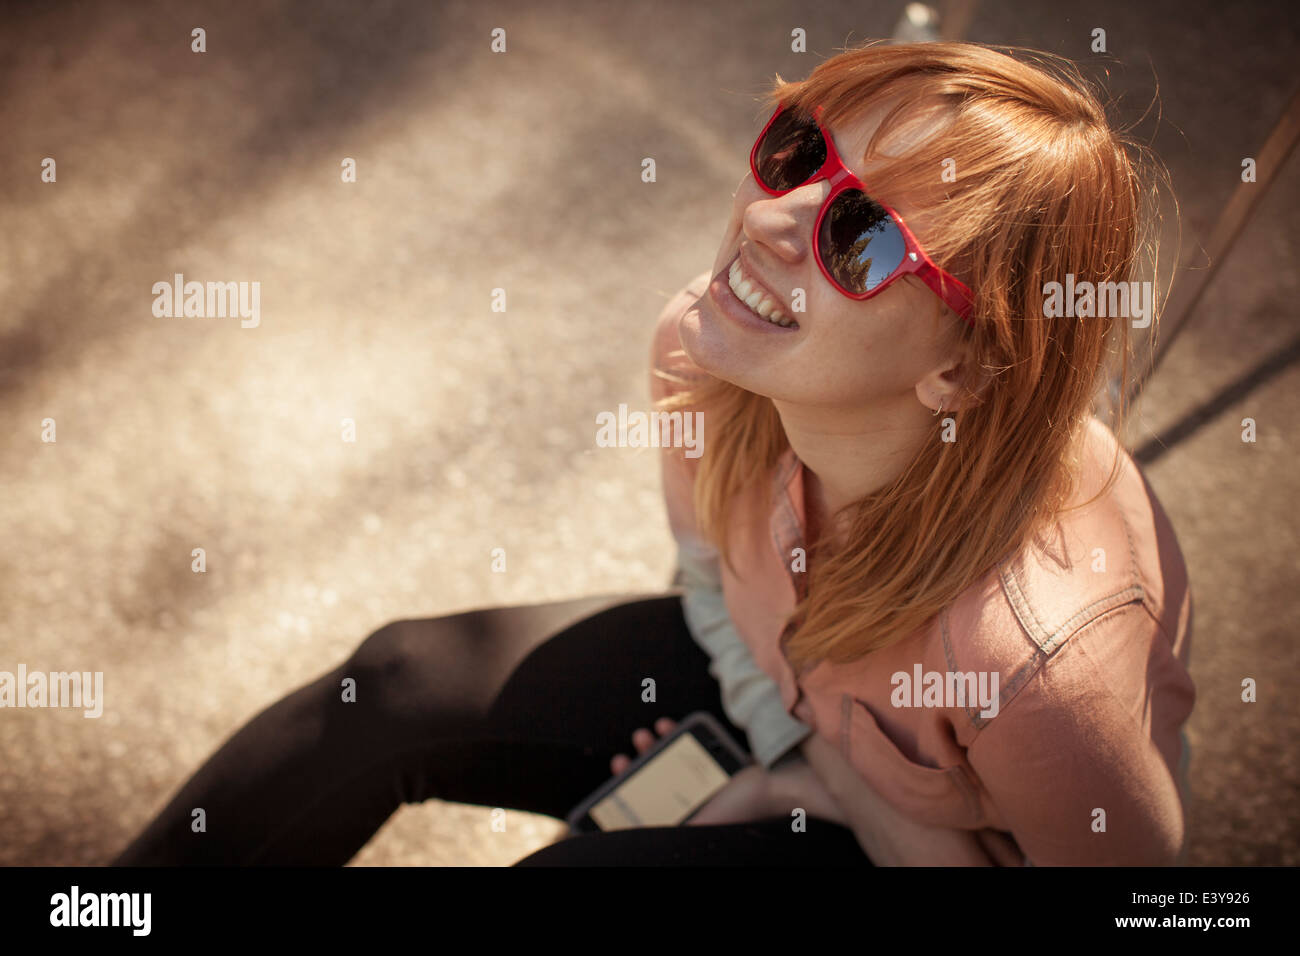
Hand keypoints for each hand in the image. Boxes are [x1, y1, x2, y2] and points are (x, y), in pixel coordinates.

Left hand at [609, 717, 776, 825]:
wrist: (776, 782)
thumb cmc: (742, 807)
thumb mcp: (702, 823)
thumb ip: (675, 829)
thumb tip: (641, 834)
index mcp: (689, 817)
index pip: (651, 806)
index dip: (630, 790)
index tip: (619, 771)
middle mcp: (694, 799)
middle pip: (656, 781)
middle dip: (637, 767)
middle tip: (623, 757)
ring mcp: (704, 778)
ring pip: (669, 760)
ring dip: (652, 747)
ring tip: (643, 735)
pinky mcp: (715, 758)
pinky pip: (690, 744)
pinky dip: (675, 732)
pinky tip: (666, 724)